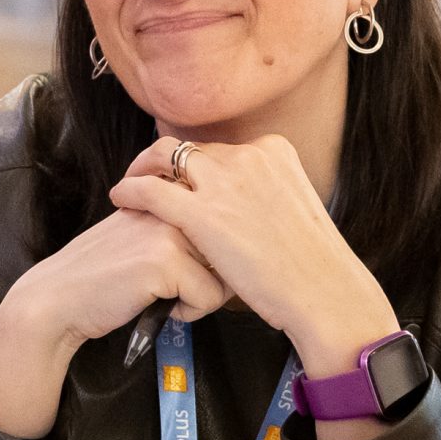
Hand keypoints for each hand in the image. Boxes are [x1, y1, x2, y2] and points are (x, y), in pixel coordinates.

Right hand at [0, 206, 226, 439]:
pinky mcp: (165, 262)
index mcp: (166, 192)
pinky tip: (160, 308)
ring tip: (167, 297)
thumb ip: (175, 224)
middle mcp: (171, 203)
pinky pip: (209, 297)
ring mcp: (168, 230)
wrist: (57, 299)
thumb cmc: (100, 276)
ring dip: (201, 296)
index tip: (188, 270)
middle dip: (213, 277)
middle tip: (177, 289)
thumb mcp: (139, 234)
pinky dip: (189, 313)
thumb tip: (226, 240)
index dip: (216, 253)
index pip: (222, 220)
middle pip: (231, 249)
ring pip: (225, 275)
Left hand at [108, 135, 397, 379]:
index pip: (220, 148)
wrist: (320, 290)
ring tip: (129, 184)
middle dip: (167, 161)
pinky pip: (150, 189)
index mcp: (274, 150)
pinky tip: (120, 197)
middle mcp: (247, 156)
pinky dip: (130, 189)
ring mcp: (224, 181)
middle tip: (146, 173)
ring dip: (143, 167)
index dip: (196, 164)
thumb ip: (266, 194)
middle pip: (192, 149)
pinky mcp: (201, 212)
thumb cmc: (311, 264)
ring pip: (164, 156)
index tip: (183, 175)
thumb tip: (245, 202)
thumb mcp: (293, 208)